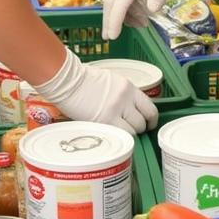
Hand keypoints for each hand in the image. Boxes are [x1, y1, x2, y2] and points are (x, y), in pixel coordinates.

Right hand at [34, 48, 157, 133]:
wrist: (68, 80)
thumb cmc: (85, 80)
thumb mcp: (111, 82)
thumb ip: (123, 95)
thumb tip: (131, 110)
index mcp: (129, 88)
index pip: (150, 107)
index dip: (151, 120)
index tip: (148, 124)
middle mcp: (125, 99)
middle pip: (142, 122)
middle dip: (139, 129)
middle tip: (132, 131)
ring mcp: (115, 111)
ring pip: (133, 131)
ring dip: (129, 135)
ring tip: (118, 133)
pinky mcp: (103, 121)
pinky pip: (119, 135)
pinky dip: (118, 137)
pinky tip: (112, 135)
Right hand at [102, 0, 192, 39]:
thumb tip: (151, 11)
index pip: (121, 1)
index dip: (115, 20)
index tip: (113, 36)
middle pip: (111, 0)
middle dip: (108, 20)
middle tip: (108, 37)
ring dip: (111, 12)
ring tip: (112, 29)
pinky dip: (117, 3)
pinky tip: (121, 13)